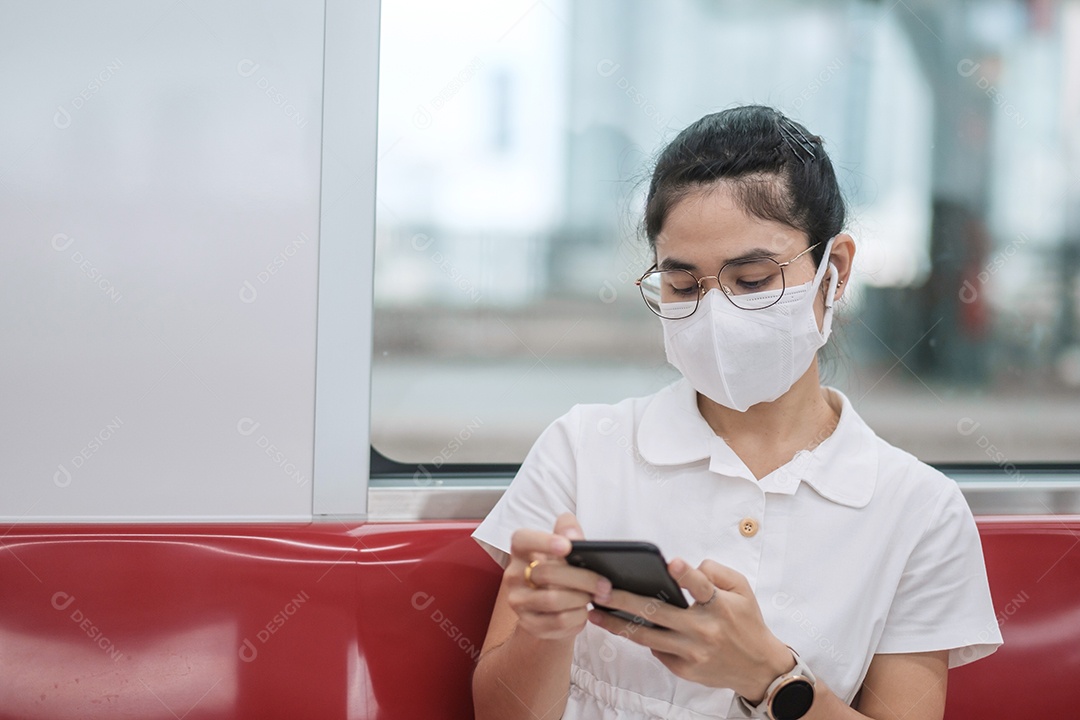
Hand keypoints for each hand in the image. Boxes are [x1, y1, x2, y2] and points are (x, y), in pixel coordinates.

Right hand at [505, 513, 612, 640]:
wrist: (550, 606)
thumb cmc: (560, 569)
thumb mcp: (564, 547)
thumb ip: (569, 532)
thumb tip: (574, 536)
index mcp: (520, 550)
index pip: (523, 540)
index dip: (544, 541)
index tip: (567, 546)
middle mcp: (513, 575)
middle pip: (547, 573)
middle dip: (583, 578)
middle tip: (604, 584)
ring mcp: (518, 601)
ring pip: (554, 600)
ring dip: (581, 599)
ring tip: (595, 596)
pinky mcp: (529, 624)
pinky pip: (559, 622)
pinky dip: (578, 617)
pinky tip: (583, 611)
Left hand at [586, 557, 792, 700]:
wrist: (758, 667)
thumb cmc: (746, 622)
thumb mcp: (742, 590)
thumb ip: (716, 572)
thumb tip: (684, 567)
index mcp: (720, 606)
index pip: (702, 587)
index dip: (687, 574)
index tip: (671, 562)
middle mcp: (704, 630)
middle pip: (659, 613)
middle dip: (625, 601)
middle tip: (600, 590)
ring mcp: (692, 652)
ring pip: (648, 637)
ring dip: (618, 624)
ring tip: (595, 612)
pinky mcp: (684, 669)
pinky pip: (656, 651)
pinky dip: (641, 638)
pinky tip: (621, 628)